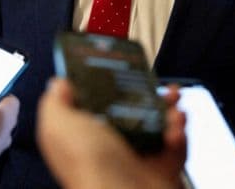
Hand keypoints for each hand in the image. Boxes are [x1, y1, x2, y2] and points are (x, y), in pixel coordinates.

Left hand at [36, 78, 185, 188]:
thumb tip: (58, 84)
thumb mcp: (58, 126)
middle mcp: (108, 148)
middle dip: (143, 92)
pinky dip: (179, 132)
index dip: (103, 84)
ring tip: (171, 101)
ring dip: (168, 108)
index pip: (91, 104)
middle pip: (129, 110)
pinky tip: (175, 128)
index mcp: (80, 136)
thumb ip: (55, 103)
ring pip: (156, 124)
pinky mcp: (161, 168)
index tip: (115, 65)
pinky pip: (175, 144)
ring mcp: (136, 158)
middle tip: (152, 81)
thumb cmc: (89, 166)